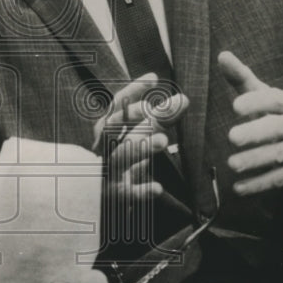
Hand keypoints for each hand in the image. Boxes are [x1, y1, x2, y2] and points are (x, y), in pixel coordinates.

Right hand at [91, 73, 189, 203]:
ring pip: (118, 158)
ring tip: (163, 140)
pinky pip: (126, 194)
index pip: (116, 107)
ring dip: (139, 148)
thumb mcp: (136, 140)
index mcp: (106, 132)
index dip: (132, 92)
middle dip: (134, 116)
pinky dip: (140, 190)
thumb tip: (182, 100)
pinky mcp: (114, 199)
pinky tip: (157, 188)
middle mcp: (103, 150)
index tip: (153, 78)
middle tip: (158, 107)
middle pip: (113, 129)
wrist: (100, 204)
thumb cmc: (121, 164)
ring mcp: (106, 173)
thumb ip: (157, 122)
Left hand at [217, 51, 282, 195]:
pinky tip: (239, 188)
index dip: (257, 102)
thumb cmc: (277, 115)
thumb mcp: (263, 95)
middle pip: (278, 129)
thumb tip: (222, 56)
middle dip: (256, 133)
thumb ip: (242, 77)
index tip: (235, 106)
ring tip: (232, 164)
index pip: (275, 100)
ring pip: (279, 155)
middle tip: (232, 137)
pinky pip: (279, 179)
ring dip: (255, 160)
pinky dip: (259, 185)